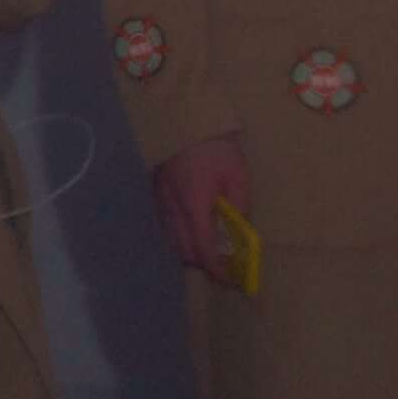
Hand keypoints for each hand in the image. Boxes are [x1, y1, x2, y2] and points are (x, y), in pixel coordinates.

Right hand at [152, 133, 252, 282]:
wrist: (186, 118)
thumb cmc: (216, 146)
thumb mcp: (238, 175)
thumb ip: (239, 206)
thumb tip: (240, 233)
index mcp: (194, 203)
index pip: (203, 247)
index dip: (217, 268)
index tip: (231, 280)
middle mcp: (172, 206)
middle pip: (183, 248)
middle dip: (204, 263)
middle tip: (224, 266)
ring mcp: (161, 199)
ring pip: (171, 239)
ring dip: (190, 251)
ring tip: (210, 251)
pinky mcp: (157, 192)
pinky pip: (166, 225)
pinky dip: (180, 237)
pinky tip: (193, 232)